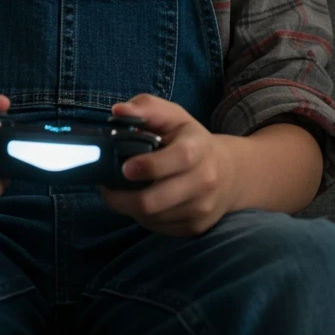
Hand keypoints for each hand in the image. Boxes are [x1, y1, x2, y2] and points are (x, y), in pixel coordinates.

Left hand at [98, 94, 234, 236]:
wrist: (228, 174)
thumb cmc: (190, 140)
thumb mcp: (173, 117)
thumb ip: (146, 107)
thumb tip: (119, 110)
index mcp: (199, 148)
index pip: (179, 159)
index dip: (149, 166)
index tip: (125, 168)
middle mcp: (205, 181)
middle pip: (155, 200)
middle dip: (122, 197)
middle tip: (105, 186)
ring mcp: (201, 208)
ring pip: (151, 217)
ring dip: (129, 206)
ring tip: (121, 191)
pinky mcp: (195, 228)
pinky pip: (157, 227)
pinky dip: (142, 216)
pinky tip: (139, 201)